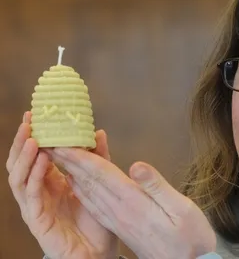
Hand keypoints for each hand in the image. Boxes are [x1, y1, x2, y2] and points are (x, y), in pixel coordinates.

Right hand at [6, 112, 117, 258]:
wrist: (98, 251)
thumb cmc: (97, 219)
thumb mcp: (99, 182)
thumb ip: (99, 158)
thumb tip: (99, 131)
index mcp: (52, 181)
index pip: (36, 154)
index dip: (35, 135)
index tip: (37, 114)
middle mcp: (40, 191)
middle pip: (21, 161)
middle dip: (23, 140)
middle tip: (30, 120)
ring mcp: (35, 205)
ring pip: (18, 176)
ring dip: (24, 155)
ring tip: (32, 137)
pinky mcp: (36, 218)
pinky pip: (30, 193)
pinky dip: (34, 174)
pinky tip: (41, 159)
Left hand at [50, 145, 216, 258]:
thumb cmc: (190, 238)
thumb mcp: (181, 209)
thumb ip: (157, 186)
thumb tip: (135, 165)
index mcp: (134, 204)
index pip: (102, 175)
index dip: (82, 157)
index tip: (64, 142)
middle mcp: (121, 212)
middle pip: (89, 183)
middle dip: (69, 162)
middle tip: (52, 144)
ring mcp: (119, 221)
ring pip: (89, 194)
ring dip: (72, 175)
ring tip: (60, 159)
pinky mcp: (122, 227)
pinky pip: (95, 206)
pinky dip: (83, 191)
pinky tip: (79, 186)